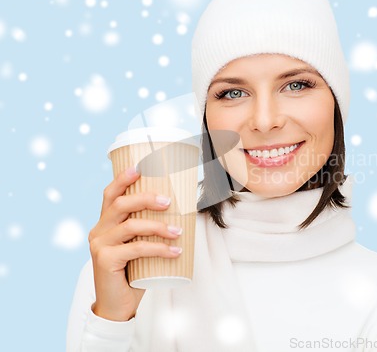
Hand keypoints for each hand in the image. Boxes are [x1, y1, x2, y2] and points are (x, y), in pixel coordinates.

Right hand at [88, 167, 182, 321]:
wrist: (118, 305)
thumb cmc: (133, 271)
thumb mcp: (139, 246)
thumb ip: (148, 230)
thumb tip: (181, 213)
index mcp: (105, 223)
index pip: (110, 194)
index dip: (123, 178)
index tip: (140, 167)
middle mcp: (99, 230)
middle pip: (121, 204)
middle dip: (146, 198)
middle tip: (169, 201)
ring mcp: (100, 245)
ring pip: (131, 225)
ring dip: (159, 226)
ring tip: (178, 231)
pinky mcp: (105, 260)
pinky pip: (136, 248)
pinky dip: (159, 248)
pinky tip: (175, 251)